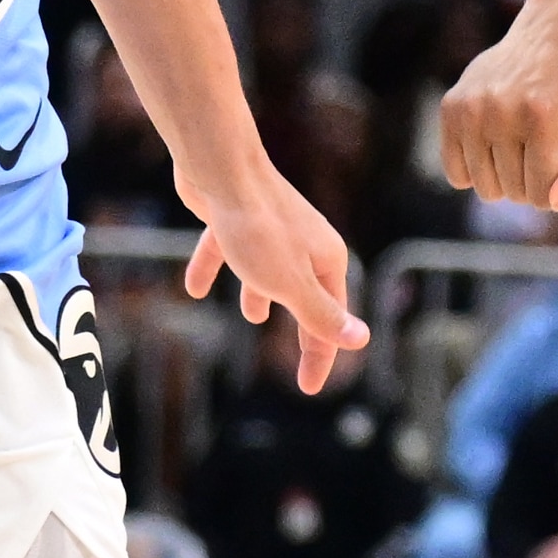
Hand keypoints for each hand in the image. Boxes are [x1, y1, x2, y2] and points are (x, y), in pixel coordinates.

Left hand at [181, 158, 366, 391]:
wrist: (222, 169)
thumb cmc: (258, 229)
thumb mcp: (291, 284)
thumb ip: (321, 314)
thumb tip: (362, 339)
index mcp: (325, 259)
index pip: (329, 318)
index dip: (321, 355)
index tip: (309, 387)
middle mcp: (304, 242)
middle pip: (305, 295)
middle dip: (300, 328)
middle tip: (295, 364)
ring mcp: (271, 229)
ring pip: (268, 271)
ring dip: (260, 295)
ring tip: (252, 317)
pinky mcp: (237, 217)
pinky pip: (227, 250)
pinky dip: (214, 268)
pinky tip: (195, 289)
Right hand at [441, 21, 557, 213]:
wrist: (556, 35)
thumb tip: (556, 202)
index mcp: (544, 117)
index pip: (543, 196)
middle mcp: (500, 110)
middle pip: (513, 193)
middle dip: (536, 178)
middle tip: (548, 138)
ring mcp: (470, 107)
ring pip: (485, 188)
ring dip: (507, 175)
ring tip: (524, 137)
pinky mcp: (451, 107)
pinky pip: (456, 174)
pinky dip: (478, 168)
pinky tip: (497, 139)